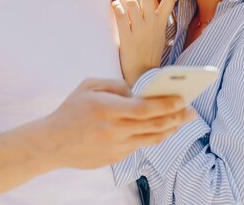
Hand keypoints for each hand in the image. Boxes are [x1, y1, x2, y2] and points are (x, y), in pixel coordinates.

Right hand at [44, 78, 193, 168]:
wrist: (52, 143)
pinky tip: (163, 129)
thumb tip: (139, 91)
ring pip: (152, 138)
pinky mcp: (115, 158)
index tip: (183, 100)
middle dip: (177, 118)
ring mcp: (116, 146)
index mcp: (108, 109)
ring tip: (182, 121)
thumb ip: (116, 85)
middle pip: (155, 125)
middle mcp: (114, 130)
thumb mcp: (89, 86)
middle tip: (192, 112)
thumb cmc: (71, 109)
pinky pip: (140, 145)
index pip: (146, 109)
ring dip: (170, 129)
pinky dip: (154, 137)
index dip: (168, 105)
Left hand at [111, 0, 176, 85]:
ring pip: (132, 3)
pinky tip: (113, 4)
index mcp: (162, 22)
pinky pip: (120, 16)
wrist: (143, 75)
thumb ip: (156, 15)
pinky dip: (116, 7)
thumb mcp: (158, 33)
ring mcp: (140, 30)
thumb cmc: (150, 54)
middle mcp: (152, 23)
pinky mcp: (127, 37)